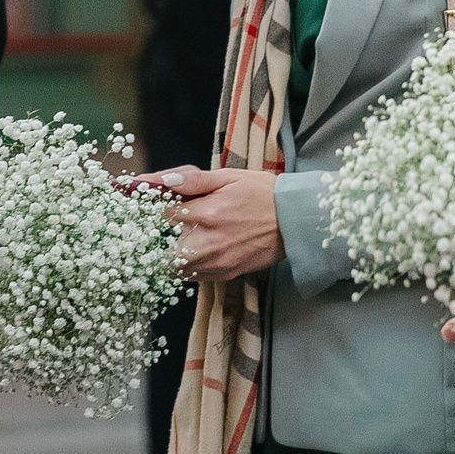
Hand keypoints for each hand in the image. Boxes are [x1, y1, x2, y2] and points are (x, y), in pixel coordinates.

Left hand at [156, 166, 284, 284]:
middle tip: (181, 221)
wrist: (294, 221)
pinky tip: (204, 249)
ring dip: (177, 252)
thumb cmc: (262, 194)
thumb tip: (165, 181)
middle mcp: (207, 242)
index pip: (163, 213)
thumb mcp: (230, 177)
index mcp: (207, 212)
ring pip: (176, 265)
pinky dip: (192, 265)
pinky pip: (194, 276)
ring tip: (192, 236)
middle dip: (167, 233)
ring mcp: (216, 262)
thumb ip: (195, 179)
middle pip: (164, 245)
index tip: (165, 202)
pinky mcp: (225, 274)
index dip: (161, 206)